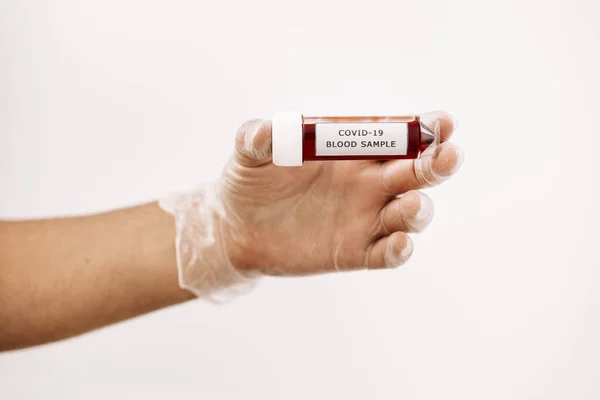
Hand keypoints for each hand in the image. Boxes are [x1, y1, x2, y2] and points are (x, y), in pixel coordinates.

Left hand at [161, 111, 462, 296]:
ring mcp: (365, 218)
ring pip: (409, 214)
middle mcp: (368, 182)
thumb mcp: (249, 154)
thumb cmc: (250, 181)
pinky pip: (386, 254)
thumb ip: (257, 138)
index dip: (424, 128)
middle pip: (417, 172)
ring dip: (418, 209)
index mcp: (352, 150)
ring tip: (410, 203)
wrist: (238, 228)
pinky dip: (398, 251)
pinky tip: (398, 244)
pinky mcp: (355, 251)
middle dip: (437, 163)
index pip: (397, 135)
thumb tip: (265, 132)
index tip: (440, 123)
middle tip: (446, 155)